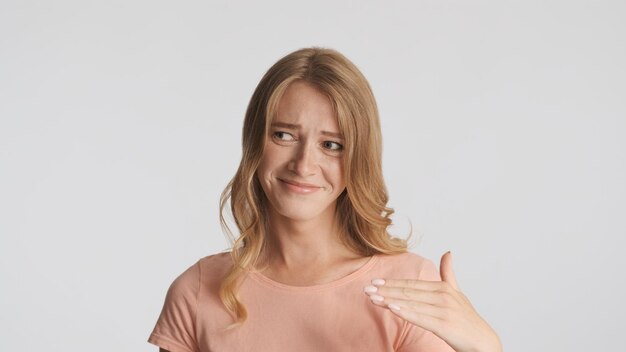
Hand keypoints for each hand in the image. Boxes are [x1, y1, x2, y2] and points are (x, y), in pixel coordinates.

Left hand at [363, 251, 501, 351]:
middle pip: (408, 292)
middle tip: (366, 289)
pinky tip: (392, 308)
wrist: (483, 342)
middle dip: (385, 290)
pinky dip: (406, 312)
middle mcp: (443, 296)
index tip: (374, 281)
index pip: (411, 284)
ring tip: (372, 298)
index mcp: (443, 287)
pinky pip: (421, 317)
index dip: (392, 283)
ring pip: (411, 304)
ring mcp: (444, 310)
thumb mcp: (457, 293)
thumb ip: (449, 274)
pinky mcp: (445, 325)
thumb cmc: (467, 319)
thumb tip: (448, 252)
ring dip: (390, 300)